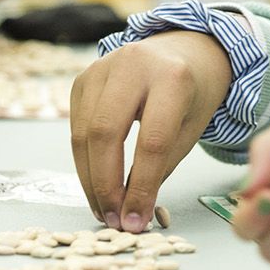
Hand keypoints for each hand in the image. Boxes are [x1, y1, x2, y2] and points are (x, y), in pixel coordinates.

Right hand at [69, 30, 233, 231]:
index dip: (141, 186)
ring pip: (83, 133)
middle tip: (112, 220)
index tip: (135, 221)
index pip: (151, 142)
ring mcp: (102, 67)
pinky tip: (95, 184)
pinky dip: (84, 161)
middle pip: (105, 134)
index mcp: (172, 77)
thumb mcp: (192, 127)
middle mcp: (133, 65)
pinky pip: (76, 126)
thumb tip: (132, 213)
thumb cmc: (193, 93)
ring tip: (103, 210)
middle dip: (105, 185)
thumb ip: (162, 165)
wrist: (184, 49)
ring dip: (89, 179)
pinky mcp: (83, 78)